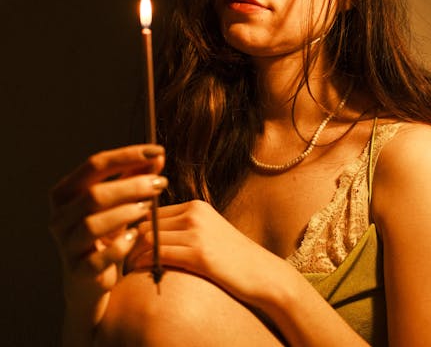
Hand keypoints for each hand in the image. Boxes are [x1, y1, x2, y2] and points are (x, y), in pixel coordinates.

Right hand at [49, 145, 165, 310]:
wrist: (92, 282)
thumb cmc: (107, 234)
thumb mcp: (120, 202)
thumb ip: (136, 177)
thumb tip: (158, 155)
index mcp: (65, 192)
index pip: (95, 164)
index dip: (127, 155)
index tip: (157, 151)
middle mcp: (59, 217)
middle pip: (94, 194)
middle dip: (131, 186)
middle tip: (160, 184)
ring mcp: (65, 245)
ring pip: (92, 224)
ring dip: (125, 213)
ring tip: (148, 208)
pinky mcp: (77, 272)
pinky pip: (98, 259)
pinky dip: (119, 246)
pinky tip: (135, 237)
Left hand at [126, 199, 292, 307]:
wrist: (262, 274)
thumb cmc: (232, 259)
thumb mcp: (208, 233)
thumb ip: (183, 229)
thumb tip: (150, 237)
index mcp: (195, 206)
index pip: (152, 213)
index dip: (134, 230)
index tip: (122, 245)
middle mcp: (194, 214)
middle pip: (146, 224)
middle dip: (128, 242)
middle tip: (118, 259)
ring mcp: (197, 232)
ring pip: (148, 239)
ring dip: (132, 255)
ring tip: (125, 270)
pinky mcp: (199, 254)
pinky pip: (159, 254)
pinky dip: (144, 263)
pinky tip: (139, 273)